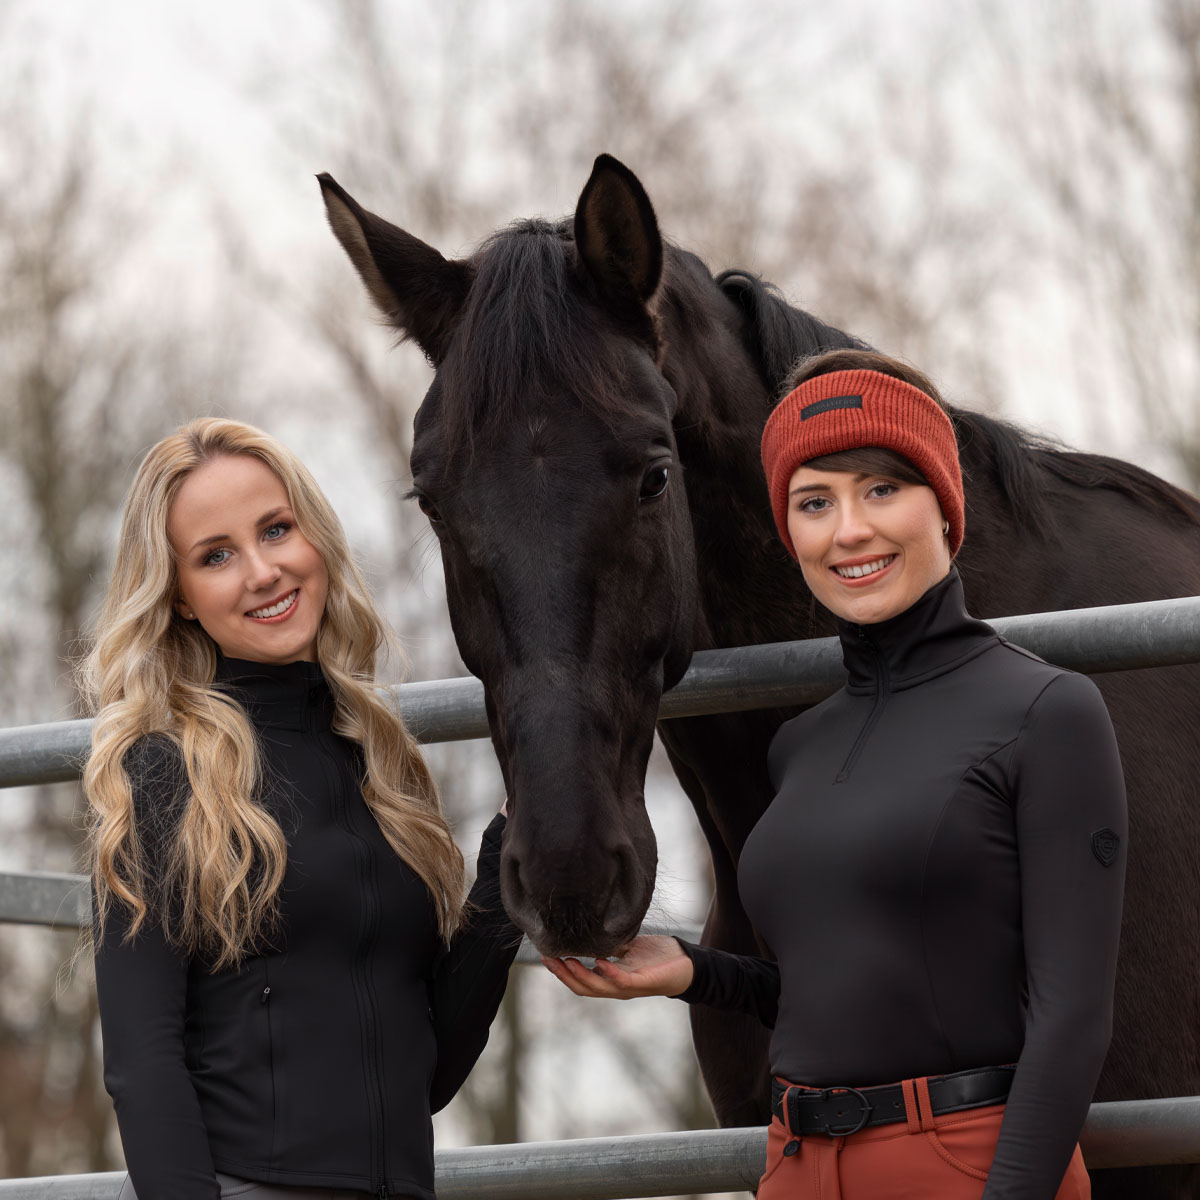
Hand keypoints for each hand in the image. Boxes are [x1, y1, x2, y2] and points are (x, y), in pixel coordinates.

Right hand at [542, 934, 693, 998]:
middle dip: (563, 975)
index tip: (545, 956)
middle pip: (583, 987)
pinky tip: (599, 961)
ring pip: (598, 988)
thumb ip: (609, 945)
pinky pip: (622, 981)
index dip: (562, 972)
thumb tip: (590, 932)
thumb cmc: (658, 956)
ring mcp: (629, 987)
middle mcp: (616, 987)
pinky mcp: (643, 982)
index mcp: (610, 979)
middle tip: (547, 959)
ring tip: (565, 961)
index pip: (581, 980)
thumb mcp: (628, 947)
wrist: (686, 963)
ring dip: (580, 976)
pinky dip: (609, 972)